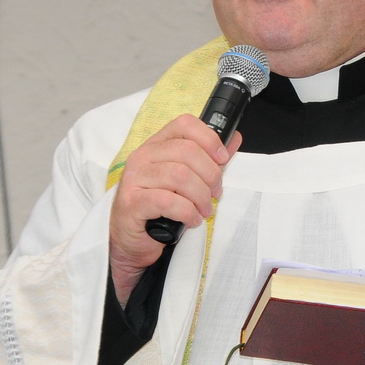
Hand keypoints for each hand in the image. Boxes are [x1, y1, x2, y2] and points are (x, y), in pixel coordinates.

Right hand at [108, 116, 239, 304]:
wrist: (132, 239)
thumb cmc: (160, 207)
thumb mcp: (187, 180)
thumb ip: (208, 159)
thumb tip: (234, 138)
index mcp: (157, 146)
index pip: (184, 125)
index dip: (209, 139)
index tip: (222, 160)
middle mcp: (142, 157)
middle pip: (187, 151)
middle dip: (211, 175)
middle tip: (215, 194)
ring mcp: (134, 179)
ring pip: (180, 176)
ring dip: (201, 196)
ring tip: (204, 210)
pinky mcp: (131, 203)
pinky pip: (168, 201)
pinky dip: (187, 212)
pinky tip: (191, 220)